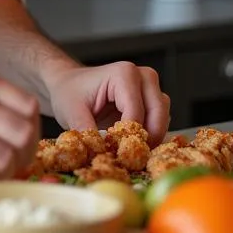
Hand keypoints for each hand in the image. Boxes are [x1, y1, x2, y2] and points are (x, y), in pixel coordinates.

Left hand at [42, 61, 170, 145]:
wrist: (68, 84)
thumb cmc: (69, 92)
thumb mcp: (71, 112)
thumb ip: (86, 132)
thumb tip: (100, 153)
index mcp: (123, 74)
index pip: (136, 113)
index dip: (127, 138)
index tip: (115, 153)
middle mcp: (143, 76)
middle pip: (158, 113)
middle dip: (146, 138)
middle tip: (129, 157)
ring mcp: (150, 87)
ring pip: (163, 118)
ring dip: (150, 137)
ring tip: (128, 150)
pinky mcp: (152, 99)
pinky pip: (160, 120)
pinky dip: (150, 135)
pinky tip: (132, 144)